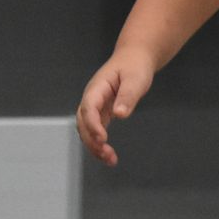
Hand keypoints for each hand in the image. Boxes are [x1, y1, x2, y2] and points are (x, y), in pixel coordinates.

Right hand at [76, 51, 153, 166]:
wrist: (134, 59)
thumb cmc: (134, 67)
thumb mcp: (135, 79)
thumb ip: (128, 96)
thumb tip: (120, 114)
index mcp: (97, 88)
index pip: (89, 107)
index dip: (93, 124)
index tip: (102, 139)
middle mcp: (92, 98)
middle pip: (83, 122)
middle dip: (91, 140)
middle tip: (107, 154)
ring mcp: (95, 106)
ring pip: (86, 129)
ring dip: (94, 146)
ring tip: (110, 160)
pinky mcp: (101, 113)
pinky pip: (96, 131)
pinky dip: (100, 144)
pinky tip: (109, 156)